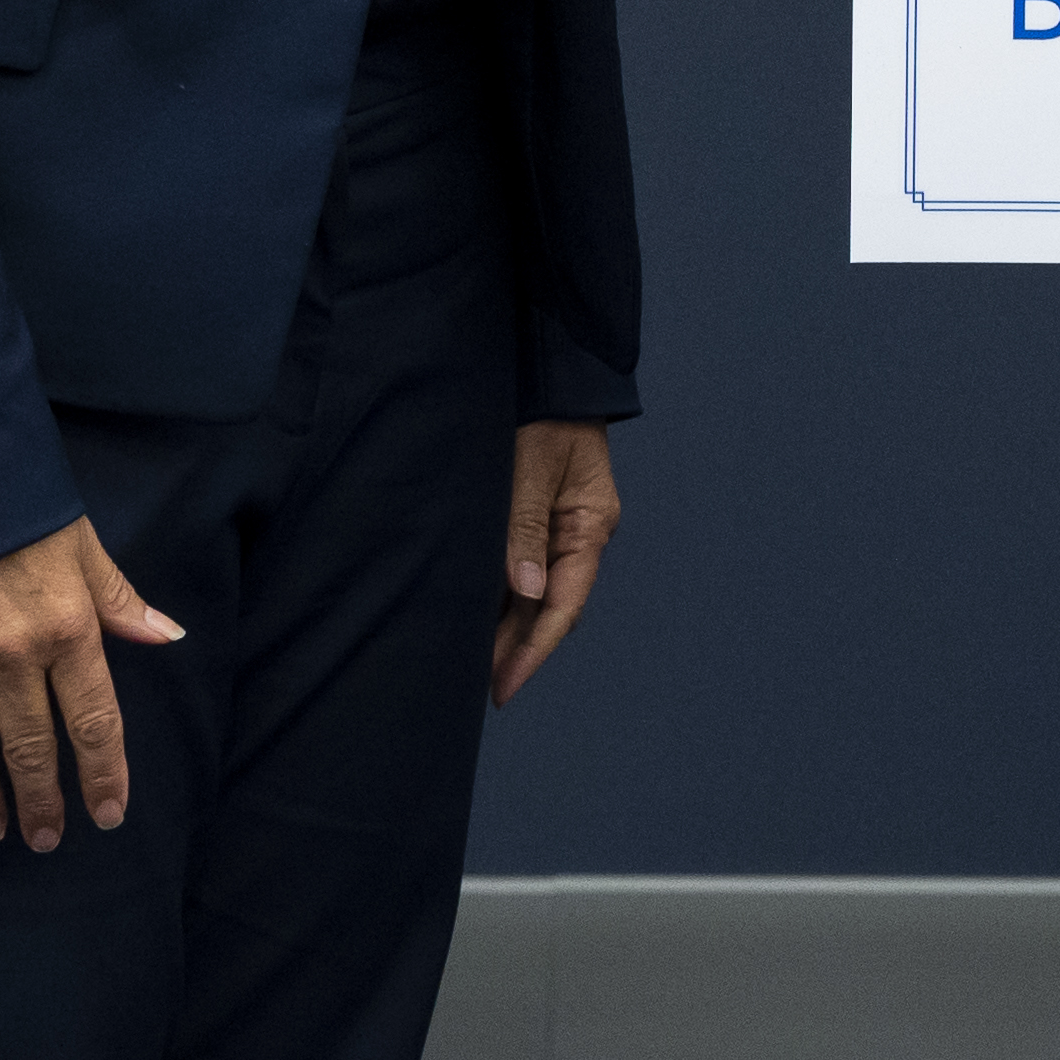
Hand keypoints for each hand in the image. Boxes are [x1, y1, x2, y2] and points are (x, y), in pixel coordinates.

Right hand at [0, 517, 183, 847]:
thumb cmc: (23, 508)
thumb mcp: (85, 548)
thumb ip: (121, 601)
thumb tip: (169, 637)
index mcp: (67, 628)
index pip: (93, 721)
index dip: (103, 775)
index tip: (107, 815)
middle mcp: (11, 652)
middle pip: (29, 745)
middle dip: (41, 800)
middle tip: (45, 840)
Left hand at [491, 420, 623, 704]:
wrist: (547, 369)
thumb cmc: (542, 412)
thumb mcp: (530, 468)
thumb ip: (524, 528)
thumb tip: (525, 591)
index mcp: (590, 525)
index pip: (564, 603)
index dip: (534, 649)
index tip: (505, 685)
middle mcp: (578, 533)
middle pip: (550, 606)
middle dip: (517, 649)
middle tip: (480, 690)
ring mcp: (559, 527)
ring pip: (533, 592)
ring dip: (506, 627)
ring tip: (470, 664)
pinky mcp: (536, 516)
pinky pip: (520, 568)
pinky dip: (499, 596)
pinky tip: (472, 617)